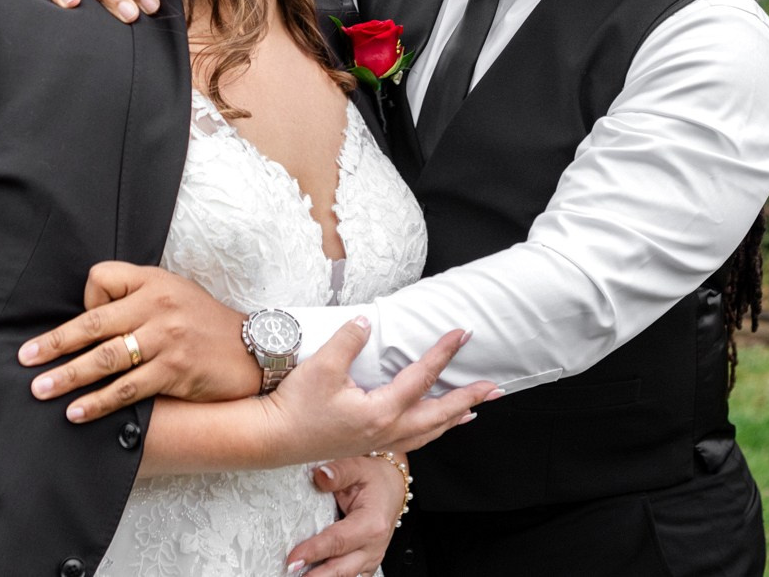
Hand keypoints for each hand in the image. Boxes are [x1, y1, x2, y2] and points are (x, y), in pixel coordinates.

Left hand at [20, 263, 259, 419]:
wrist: (252, 349)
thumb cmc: (202, 322)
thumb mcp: (172, 292)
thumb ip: (134, 297)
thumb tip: (87, 315)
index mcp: (152, 283)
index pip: (101, 280)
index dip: (85, 301)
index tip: (78, 326)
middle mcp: (158, 307)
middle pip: (94, 324)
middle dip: (55, 344)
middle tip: (25, 360)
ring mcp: (167, 339)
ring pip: (107, 358)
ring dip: (69, 376)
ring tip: (42, 390)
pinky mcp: (175, 371)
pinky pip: (129, 389)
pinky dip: (100, 402)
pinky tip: (78, 412)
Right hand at [254, 315, 493, 466]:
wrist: (273, 439)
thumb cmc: (296, 405)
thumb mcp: (322, 366)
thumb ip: (348, 340)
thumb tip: (365, 323)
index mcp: (381, 411)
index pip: (422, 377)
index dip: (444, 353)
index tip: (462, 334)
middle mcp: (387, 430)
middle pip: (439, 414)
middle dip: (469, 399)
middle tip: (494, 389)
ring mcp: (379, 442)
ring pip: (428, 432)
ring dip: (454, 420)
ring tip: (475, 411)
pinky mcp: (369, 446)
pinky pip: (413, 440)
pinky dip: (432, 432)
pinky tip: (432, 427)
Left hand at [285, 454, 407, 576]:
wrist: (393, 487)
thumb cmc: (375, 478)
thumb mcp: (358, 467)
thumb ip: (338, 472)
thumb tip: (319, 475)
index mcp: (372, 524)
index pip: (338, 542)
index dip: (313, 551)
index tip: (292, 559)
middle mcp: (373, 547)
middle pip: (341, 569)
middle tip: (291, 574)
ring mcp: (370, 558)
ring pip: (344, 576)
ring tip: (297, 576)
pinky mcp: (365, 564)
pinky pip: (347, 575)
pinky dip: (330, 576)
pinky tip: (311, 573)